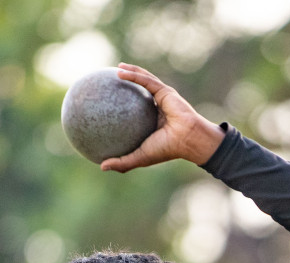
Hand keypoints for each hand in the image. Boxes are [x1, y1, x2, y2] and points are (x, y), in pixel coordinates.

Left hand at [100, 63, 225, 172]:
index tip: (110, 102)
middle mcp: (158, 107)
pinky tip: (119, 72)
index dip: (126, 105)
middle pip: (141, 91)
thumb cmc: (166, 149)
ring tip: (117, 68)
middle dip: (129, 82)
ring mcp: (163, 97)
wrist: (188, 140)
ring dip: (130, 71)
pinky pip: (145, 80)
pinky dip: (133, 75)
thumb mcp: (140, 157)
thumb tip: (101, 167)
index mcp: (154, 121)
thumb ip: (122, 162)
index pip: (138, 111)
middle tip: (113, 79)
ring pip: (144, 80)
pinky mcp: (165, 91)